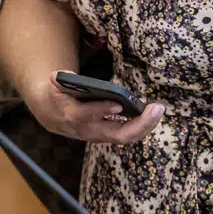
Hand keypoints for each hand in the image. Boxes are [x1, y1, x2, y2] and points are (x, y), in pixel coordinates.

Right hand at [25, 71, 164, 143]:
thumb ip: (58, 80)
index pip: (87, 116)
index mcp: (72, 116)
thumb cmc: (58, 96)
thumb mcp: (53, 85)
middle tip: (156, 108)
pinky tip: (153, 112)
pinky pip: (128, 134)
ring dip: (146, 125)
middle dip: (139, 124)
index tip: (118, 104)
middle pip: (117, 134)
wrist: (53, 116)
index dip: (102, 110)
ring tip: (159, 109)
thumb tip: (64, 76)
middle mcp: (89, 131)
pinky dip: (143, 125)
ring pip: (126, 137)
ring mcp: (100, 136)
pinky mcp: (108, 135)